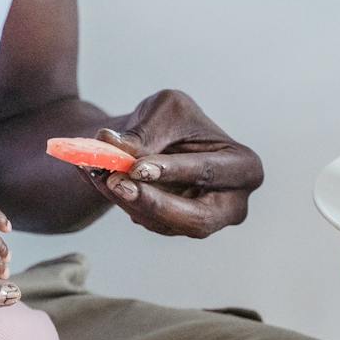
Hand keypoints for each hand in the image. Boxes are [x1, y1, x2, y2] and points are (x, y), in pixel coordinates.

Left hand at [87, 90, 263, 237]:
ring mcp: (204, 222)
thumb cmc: (174, 120)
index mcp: (244, 168)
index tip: (136, 168)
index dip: (172, 172)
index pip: (207, 173)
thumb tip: (110, 145)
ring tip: (95, 170)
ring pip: (163, 223)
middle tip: (116, 184)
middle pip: (194, 218)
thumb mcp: (164, 111)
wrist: (158, 135)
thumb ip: (143, 133)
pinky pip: (146, 221)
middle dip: (153, 202)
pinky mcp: (175, 228)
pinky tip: (96, 176)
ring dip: (126, 199)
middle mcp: (231, 204)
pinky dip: (118, 200)